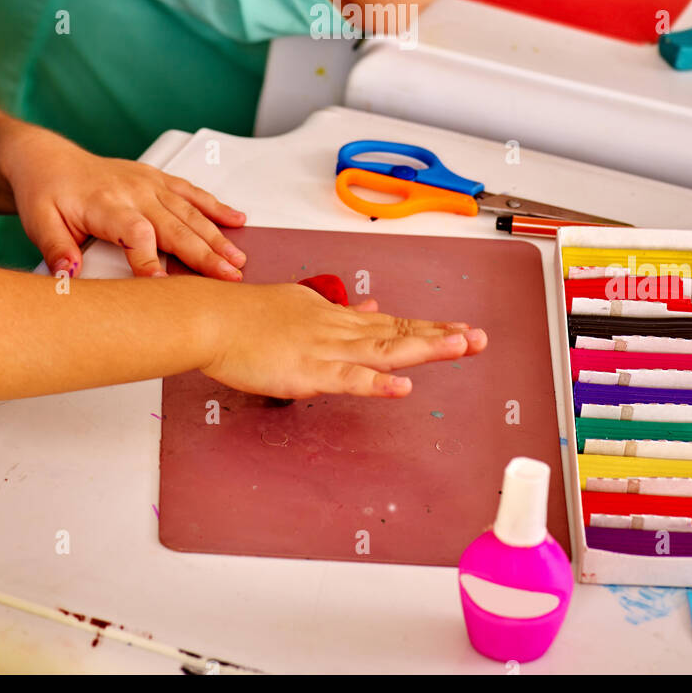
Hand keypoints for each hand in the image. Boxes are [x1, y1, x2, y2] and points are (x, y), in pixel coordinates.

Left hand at [1, 123, 247, 279]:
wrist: (49, 160)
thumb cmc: (46, 192)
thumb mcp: (38, 222)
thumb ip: (56, 249)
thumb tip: (69, 274)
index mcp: (104, 204)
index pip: (134, 232)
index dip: (150, 258)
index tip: (162, 285)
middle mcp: (132, 191)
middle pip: (174, 225)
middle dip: (204, 253)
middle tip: (227, 277)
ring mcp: (148, 184)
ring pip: (189, 212)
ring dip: (216, 236)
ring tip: (237, 259)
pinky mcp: (157, 180)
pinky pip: (191, 192)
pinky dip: (215, 206)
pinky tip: (237, 220)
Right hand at [195, 282, 487, 398]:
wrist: (212, 318)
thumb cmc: (247, 316)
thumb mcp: (301, 305)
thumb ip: (338, 312)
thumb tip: (371, 307)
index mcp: (338, 318)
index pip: (393, 324)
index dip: (429, 328)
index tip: (462, 330)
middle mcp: (339, 330)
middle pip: (398, 334)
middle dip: (441, 337)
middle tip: (480, 339)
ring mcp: (326, 350)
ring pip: (383, 351)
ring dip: (423, 349)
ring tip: (459, 348)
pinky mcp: (307, 371)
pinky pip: (348, 379)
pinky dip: (376, 383)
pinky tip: (402, 387)